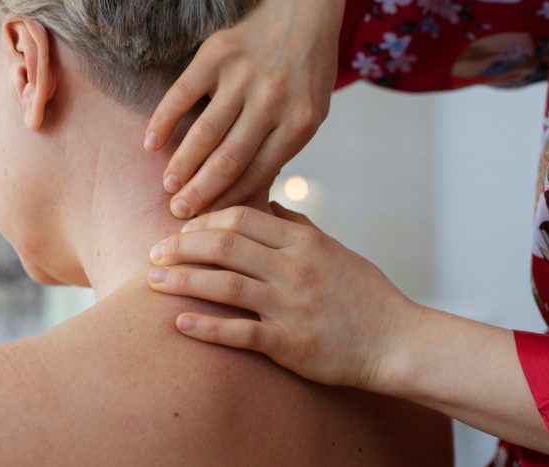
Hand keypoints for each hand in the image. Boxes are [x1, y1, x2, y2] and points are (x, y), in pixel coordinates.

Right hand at [144, 0, 352, 217]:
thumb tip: (248, 191)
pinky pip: (183, 93)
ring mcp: (244, 75)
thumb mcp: (312, 111)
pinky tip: (151, 144)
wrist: (303, 4)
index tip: (209, 223)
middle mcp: (273, 101)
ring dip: (182, 165)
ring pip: (205, 132)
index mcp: (301, 122)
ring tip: (167, 188)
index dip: (230, 201)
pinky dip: (164, 120)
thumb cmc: (307, 69)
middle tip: (178, 215)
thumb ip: (283, 145)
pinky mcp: (218, 52)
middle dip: (201, 193)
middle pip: (228, 160)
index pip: (259, 173)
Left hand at [146, 203, 423, 389]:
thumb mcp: (335, 250)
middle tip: (154, 251)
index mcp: (304, 242)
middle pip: (225, 245)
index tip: (182, 229)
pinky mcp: (289, 344)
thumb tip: (269, 205)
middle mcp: (295, 269)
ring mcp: (291, 306)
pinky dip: (206, 327)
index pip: (242, 217)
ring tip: (152, 281)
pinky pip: (239, 332)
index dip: (205, 220)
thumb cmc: (366, 295)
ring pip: (224, 284)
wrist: (396, 340)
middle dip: (182, 246)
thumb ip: (299, 228)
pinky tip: (180, 322)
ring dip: (183, 280)